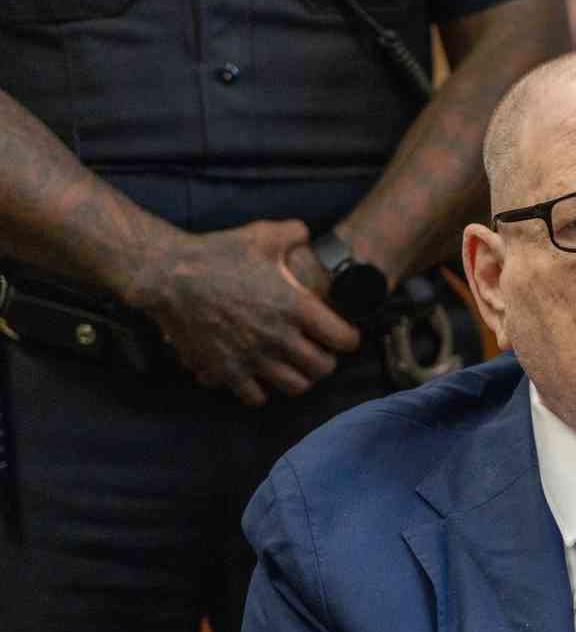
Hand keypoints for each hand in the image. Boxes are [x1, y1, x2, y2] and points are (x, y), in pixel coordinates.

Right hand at [133, 220, 358, 405]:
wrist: (168, 276)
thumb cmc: (217, 253)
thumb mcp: (262, 235)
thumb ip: (294, 234)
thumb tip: (308, 235)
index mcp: (294, 306)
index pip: (344, 339)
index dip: (350, 338)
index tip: (344, 334)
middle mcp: (278, 337)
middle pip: (323, 369)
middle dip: (327, 361)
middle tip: (320, 351)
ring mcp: (252, 357)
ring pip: (295, 387)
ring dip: (300, 378)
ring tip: (294, 365)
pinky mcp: (227, 371)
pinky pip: (257, 397)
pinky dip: (263, 390)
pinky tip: (261, 375)